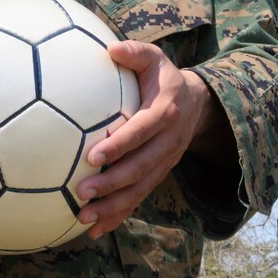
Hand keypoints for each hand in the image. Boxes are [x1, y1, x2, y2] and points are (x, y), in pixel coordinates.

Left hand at [77, 39, 221, 239]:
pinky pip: (138, 198)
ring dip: (112, 206)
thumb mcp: (155, 57)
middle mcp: (167, 142)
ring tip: (83, 217)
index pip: (141, 131)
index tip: (93, 155)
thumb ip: (134, 52)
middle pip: (140, 168)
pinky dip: (117, 216)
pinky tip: (93, 230)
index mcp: (164, 113)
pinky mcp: (158, 175)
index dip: (119, 144)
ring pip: (139, 189)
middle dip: (112, 183)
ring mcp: (164, 163)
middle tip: (82, 192)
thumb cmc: (163, 77)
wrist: (196, 102)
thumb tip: (110, 48)